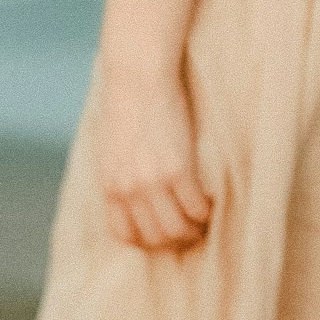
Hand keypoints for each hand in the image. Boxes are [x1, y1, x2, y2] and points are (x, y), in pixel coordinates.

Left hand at [91, 60, 213, 252]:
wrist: (137, 78)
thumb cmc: (124, 106)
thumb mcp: (110, 149)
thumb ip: (119, 176)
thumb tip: (132, 195)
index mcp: (109, 186)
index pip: (125, 235)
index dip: (145, 240)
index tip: (160, 232)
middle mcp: (129, 190)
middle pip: (155, 237)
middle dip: (174, 238)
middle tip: (188, 227)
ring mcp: (153, 182)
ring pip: (178, 229)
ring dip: (193, 229)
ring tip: (201, 217)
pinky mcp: (179, 170)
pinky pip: (197, 208)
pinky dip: (206, 212)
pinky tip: (210, 200)